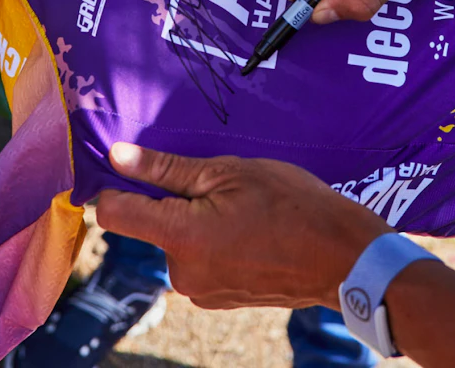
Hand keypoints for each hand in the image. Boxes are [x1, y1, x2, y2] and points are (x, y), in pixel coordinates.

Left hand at [96, 143, 391, 309]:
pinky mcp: (217, 298)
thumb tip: (117, 156)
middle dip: (176, 201)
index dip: (117, 184)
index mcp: (180, 236)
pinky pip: (199, 260)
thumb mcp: (229, 171)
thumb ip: (167, 169)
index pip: (113, 212)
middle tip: (221, 185)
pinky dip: (213, 243)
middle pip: (151, 223)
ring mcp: (200, 290)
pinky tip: (249, 232)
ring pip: (178, 240)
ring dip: (197, 221)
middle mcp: (180, 272)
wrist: (341, 257)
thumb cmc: (291, 205)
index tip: (134, 168)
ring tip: (243, 209)